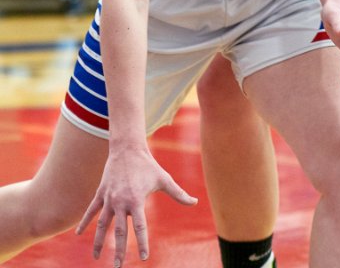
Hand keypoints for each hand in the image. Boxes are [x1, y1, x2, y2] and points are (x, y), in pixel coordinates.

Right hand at [76, 146, 196, 265]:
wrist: (127, 149)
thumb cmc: (148, 165)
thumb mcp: (164, 179)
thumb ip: (178, 193)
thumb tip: (195, 202)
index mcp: (136, 200)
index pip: (140, 227)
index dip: (142, 242)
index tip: (143, 257)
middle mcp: (121, 202)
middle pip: (119, 231)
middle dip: (118, 250)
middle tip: (117, 267)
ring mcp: (109, 198)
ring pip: (102, 224)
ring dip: (98, 241)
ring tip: (96, 258)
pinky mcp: (101, 193)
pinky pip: (91, 211)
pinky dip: (85, 222)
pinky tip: (79, 234)